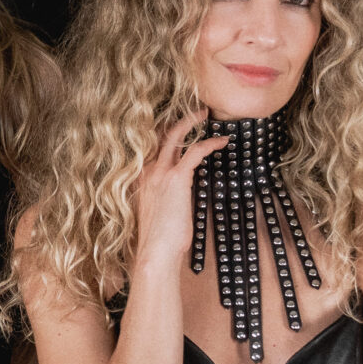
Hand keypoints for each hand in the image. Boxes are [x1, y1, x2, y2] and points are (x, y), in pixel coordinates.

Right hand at [133, 111, 225, 270]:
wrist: (156, 252)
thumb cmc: (159, 240)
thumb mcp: (159, 212)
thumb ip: (166, 196)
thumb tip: (181, 192)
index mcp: (140, 178)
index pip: (152, 146)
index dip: (166, 133)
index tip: (180, 127)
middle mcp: (147, 170)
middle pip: (161, 135)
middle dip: (179, 119)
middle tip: (196, 111)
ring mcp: (159, 173)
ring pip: (175, 135)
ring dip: (192, 122)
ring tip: (206, 115)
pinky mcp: (176, 178)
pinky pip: (195, 151)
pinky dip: (210, 143)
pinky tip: (222, 141)